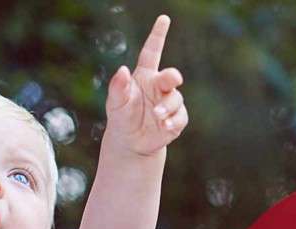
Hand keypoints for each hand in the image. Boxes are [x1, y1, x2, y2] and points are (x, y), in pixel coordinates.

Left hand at [104, 15, 187, 156]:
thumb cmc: (122, 117)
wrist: (130, 143)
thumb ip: (117, 87)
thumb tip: (122, 70)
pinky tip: (164, 126)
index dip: (158, 35)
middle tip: (172, 80)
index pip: (152, 52)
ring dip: (167, 106)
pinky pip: (180, 117)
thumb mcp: (115, 103)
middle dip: (172, 77)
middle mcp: (159, 87)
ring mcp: (169, 102)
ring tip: (156, 115)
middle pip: (171, 76)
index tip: (164, 19)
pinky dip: (173, 121)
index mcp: (145, 76)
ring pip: (176, 99)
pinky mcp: (176, 119)